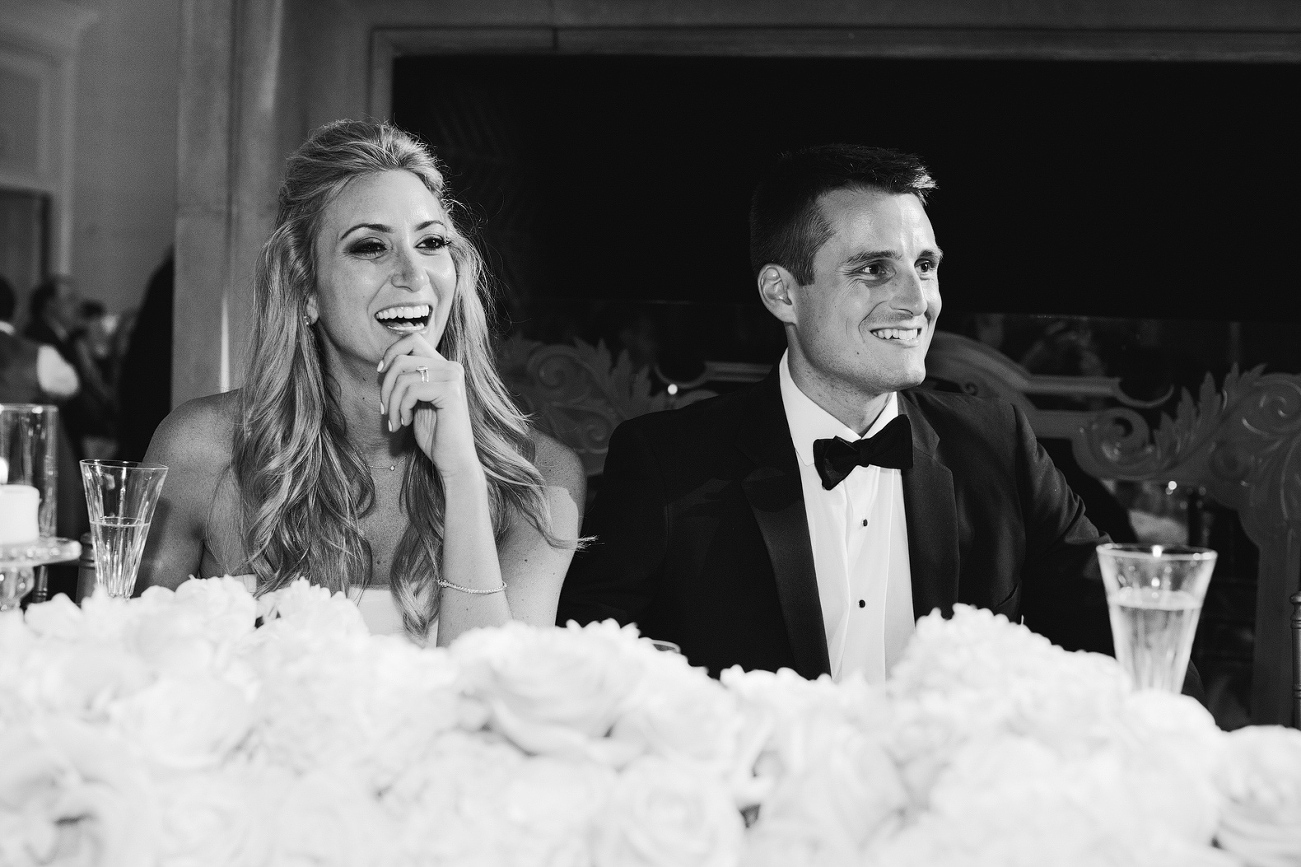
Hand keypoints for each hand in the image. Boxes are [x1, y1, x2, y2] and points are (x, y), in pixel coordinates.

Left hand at [378, 334, 478, 476]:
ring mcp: (452, 377)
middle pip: (402, 358)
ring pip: (403, 376)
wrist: (454, 460)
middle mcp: (451, 367)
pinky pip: (411, 390)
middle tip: (385, 409)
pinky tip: (405, 423)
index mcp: (444, 366)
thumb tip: (385, 364)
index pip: (413, 340)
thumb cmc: (434, 434)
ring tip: (394, 421)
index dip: (391, 352)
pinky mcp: (450, 392)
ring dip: (391, 402)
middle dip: (385, 385)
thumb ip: (408, 379)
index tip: (380, 374)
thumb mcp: (417, 401)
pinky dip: (400, 408)